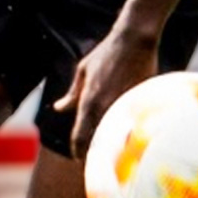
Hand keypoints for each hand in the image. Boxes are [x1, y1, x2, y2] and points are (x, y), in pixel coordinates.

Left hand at [53, 27, 160, 160]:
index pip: (79, 136)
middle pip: (97, 140)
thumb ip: (72, 95)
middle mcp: (105, 107)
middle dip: (94, 150)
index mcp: (89, 101)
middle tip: (92, 156)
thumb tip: (59, 109)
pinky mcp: (138, 103)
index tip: (77, 157)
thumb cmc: (107, 53)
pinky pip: (130, 123)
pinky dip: (125, 130)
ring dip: (110, 143)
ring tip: (107, 147)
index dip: (77, 150)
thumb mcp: (83, 71)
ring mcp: (123, 106)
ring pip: (115, 135)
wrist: (135, 41)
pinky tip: (124, 132)